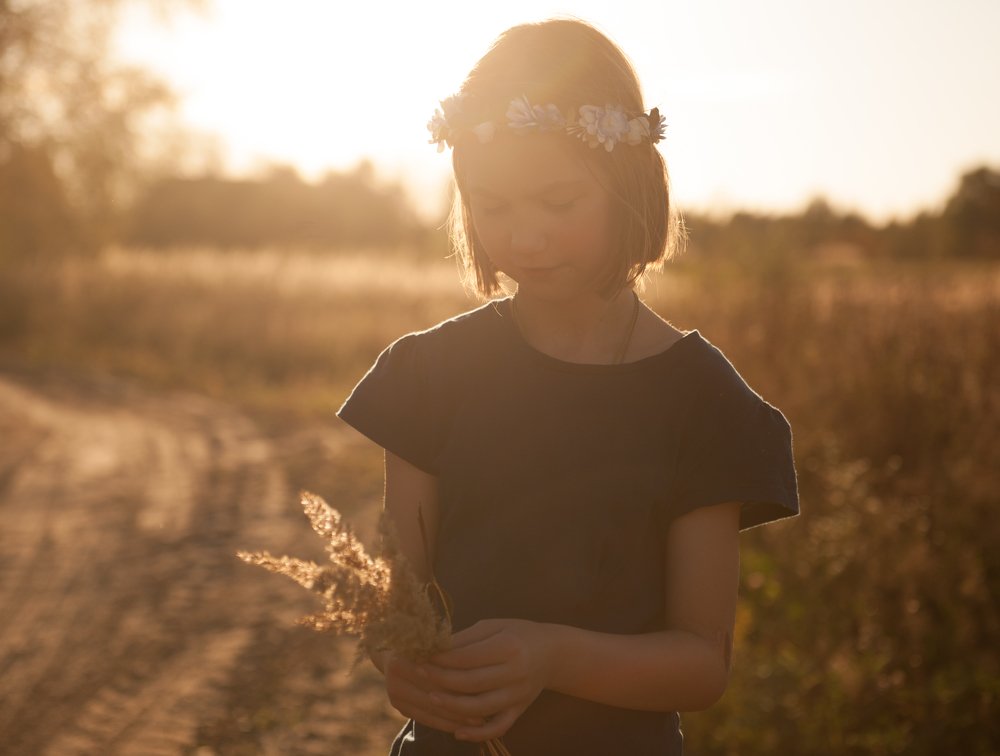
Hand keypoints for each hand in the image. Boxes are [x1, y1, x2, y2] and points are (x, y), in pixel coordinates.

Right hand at [382, 650, 485, 733]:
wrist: (392, 649)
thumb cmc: (423, 639)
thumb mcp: (434, 640)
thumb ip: (446, 652)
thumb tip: (477, 661)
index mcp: (401, 659)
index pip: (435, 676)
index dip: (459, 682)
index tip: (484, 687)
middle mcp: (394, 679)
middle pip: (433, 696)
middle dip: (461, 705)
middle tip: (487, 710)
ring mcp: (395, 696)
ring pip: (432, 711)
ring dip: (456, 718)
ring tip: (480, 721)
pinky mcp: (400, 708)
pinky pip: (427, 719)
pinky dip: (446, 724)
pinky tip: (464, 725)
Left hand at [422, 618, 555, 741]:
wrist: (552, 652)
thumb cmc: (517, 634)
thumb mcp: (493, 626)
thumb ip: (466, 638)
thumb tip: (434, 648)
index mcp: (509, 646)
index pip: (468, 657)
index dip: (442, 658)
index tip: (422, 655)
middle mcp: (515, 672)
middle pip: (471, 682)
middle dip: (441, 679)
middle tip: (419, 673)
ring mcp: (518, 694)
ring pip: (480, 707)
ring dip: (452, 706)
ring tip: (431, 699)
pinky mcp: (519, 710)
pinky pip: (498, 727)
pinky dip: (478, 733)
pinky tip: (457, 732)